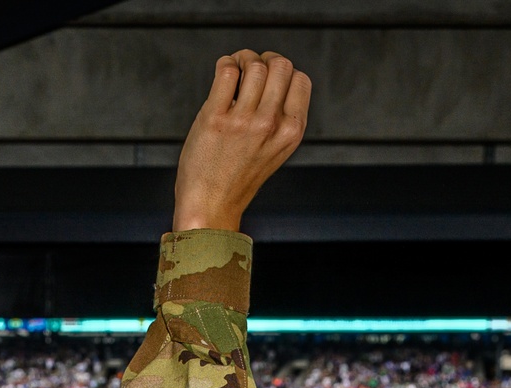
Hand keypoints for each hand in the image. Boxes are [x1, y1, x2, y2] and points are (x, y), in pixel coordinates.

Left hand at [173, 50, 310, 233]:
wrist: (210, 206)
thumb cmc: (237, 177)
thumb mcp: (274, 149)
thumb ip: (280, 117)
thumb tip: (270, 72)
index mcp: (292, 131)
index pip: (300, 79)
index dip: (283, 71)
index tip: (267, 76)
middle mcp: (271, 124)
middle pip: (280, 65)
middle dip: (263, 59)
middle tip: (248, 70)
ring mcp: (244, 121)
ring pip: (253, 65)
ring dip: (242, 59)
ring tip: (233, 71)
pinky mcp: (215, 119)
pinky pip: (226, 71)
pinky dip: (225, 64)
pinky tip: (222, 74)